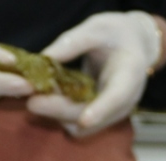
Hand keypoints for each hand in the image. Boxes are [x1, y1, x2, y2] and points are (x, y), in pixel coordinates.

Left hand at [26, 11, 161, 136]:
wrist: (132, 47)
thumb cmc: (116, 35)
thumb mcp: (98, 28)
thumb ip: (74, 42)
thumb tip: (44, 58)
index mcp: (130, 74)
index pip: (117, 96)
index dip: (101, 110)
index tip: (84, 120)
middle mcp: (123, 101)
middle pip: (91, 115)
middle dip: (60, 110)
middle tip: (33, 102)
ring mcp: (111, 113)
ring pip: (80, 126)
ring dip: (55, 114)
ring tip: (35, 97)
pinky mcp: (97, 119)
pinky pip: (74, 123)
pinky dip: (57, 113)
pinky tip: (44, 98)